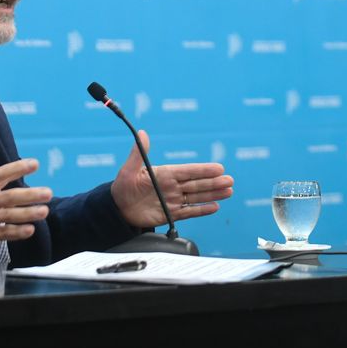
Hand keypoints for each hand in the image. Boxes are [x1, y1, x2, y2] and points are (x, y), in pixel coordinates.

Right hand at [0, 143, 52, 253]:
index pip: (0, 175)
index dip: (17, 168)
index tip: (35, 164)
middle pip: (8, 197)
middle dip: (29, 195)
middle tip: (48, 193)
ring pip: (7, 216)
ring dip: (26, 214)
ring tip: (44, 211)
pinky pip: (1, 234)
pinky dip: (15, 233)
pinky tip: (30, 230)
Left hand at [110, 130, 233, 228]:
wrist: (117, 209)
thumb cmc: (122, 187)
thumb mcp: (129, 169)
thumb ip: (138, 153)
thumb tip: (142, 133)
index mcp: (166, 174)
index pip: (188, 171)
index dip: (204, 170)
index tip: (219, 168)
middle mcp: (173, 186)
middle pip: (197, 184)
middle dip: (214, 183)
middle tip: (230, 181)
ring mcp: (173, 200)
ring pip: (197, 197)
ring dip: (213, 194)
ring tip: (228, 191)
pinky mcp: (170, 214)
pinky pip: (189, 212)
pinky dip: (202, 210)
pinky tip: (214, 207)